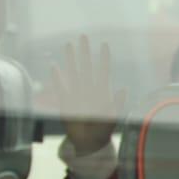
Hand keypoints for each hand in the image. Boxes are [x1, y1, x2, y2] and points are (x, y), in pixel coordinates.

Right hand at [48, 36, 127, 157]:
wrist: (90, 142)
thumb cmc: (104, 130)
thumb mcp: (112, 117)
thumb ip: (117, 103)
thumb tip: (123, 89)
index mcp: (102, 92)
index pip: (103, 71)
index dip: (104, 58)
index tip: (104, 45)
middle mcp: (89, 89)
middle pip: (86, 67)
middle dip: (85, 52)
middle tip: (83, 36)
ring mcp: (77, 93)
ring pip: (73, 72)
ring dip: (71, 59)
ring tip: (69, 45)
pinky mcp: (66, 101)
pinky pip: (61, 87)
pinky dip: (58, 77)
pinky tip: (55, 66)